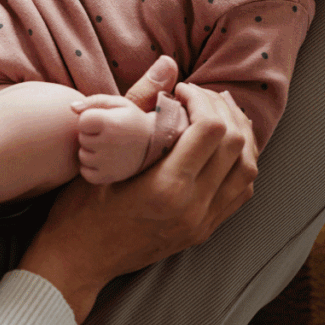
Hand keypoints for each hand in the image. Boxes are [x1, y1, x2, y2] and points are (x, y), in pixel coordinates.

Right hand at [18, 65, 258, 324]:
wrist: (77, 260)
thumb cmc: (80, 207)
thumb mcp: (101, 151)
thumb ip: (136, 103)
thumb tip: (167, 63)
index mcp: (167, 187)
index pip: (211, 129)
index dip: (202, 99)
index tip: (179, 90)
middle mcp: (193, 207)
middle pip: (236, 144)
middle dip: (222, 109)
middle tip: (197, 96)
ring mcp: (202, 223)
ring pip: (247, 169)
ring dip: (238, 134)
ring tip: (214, 114)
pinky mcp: (203, 231)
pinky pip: (240, 192)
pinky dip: (239, 161)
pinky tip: (221, 146)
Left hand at [71, 94, 155, 184]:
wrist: (156, 142)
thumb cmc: (131, 119)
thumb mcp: (118, 103)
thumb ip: (93, 101)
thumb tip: (71, 108)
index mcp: (110, 123)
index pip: (81, 121)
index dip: (89, 119)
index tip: (103, 120)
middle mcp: (108, 144)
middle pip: (81, 138)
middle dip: (90, 135)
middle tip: (108, 134)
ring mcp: (108, 163)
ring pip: (82, 156)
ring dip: (90, 151)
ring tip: (107, 146)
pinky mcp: (109, 177)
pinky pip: (86, 173)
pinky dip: (90, 168)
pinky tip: (103, 160)